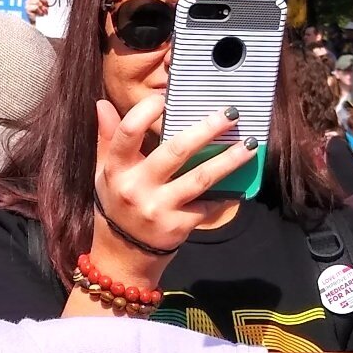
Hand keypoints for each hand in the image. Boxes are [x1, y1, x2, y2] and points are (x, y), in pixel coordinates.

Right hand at [24, 0, 50, 22]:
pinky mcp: (27, 10)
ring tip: (45, 12)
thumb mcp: (49, 6)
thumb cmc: (48, 16)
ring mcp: (28, 5)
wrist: (44, 27)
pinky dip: (40, 11)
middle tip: (47, 5)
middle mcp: (31, 0)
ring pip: (36, 1)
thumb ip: (49, 0)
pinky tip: (41, 15)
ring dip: (42, 7)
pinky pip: (35, 7)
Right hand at [89, 94, 255, 285]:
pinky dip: (227, 195)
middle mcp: (136, 188)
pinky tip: (242, 182)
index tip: (166, 98)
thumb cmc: (116, 203)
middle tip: (230, 113)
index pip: (127, 133)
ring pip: (200, 179)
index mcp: (115, 169)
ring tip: (249, 144)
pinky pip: (208, 206)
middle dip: (206, 130)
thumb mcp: (104, 172)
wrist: (122, 254)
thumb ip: (106, 137)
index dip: (145, 111)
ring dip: (228, 160)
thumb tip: (102, 104)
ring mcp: (158, 209)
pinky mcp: (177, 226)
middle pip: (175, 152)